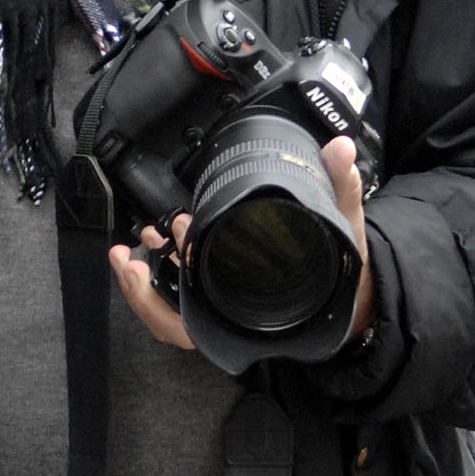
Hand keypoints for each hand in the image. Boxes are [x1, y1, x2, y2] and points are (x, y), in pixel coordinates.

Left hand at [109, 144, 375, 350]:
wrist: (348, 297)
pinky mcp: (211, 305)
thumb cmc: (340, 273)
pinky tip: (150, 246)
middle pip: (175, 326)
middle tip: (127, 256)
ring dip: (141, 288)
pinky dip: (155, 282)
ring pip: (169, 319)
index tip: (177, 233)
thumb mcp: (343, 230)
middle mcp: (232, 323)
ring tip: (126, 250)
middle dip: (143, 295)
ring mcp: (218, 316)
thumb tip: (341, 149)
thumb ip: (341, 188)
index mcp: (256, 318)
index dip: (183, 286)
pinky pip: (175, 305)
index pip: (207, 319)